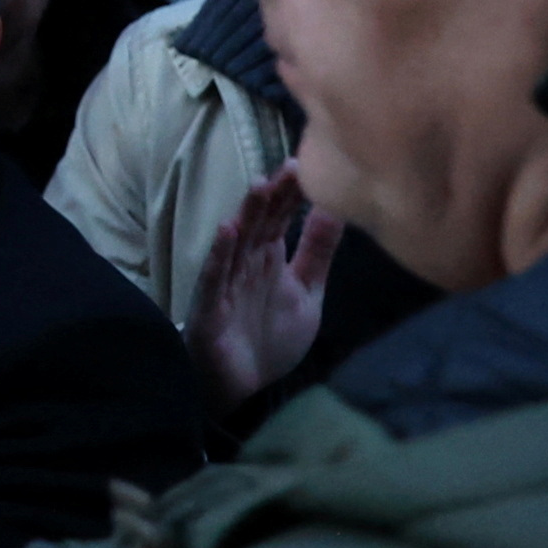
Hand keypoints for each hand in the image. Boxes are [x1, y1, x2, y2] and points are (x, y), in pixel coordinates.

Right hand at [186, 167, 337, 413]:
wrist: (242, 384)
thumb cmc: (269, 336)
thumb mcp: (306, 293)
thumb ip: (317, 253)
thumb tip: (337, 209)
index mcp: (270, 258)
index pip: (280, 217)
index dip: (292, 193)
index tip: (306, 164)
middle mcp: (247, 263)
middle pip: (260, 221)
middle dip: (274, 194)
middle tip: (290, 166)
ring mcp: (227, 281)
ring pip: (238, 241)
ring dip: (247, 213)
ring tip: (259, 186)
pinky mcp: (210, 304)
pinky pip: (215, 275)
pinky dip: (220, 253)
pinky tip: (227, 231)